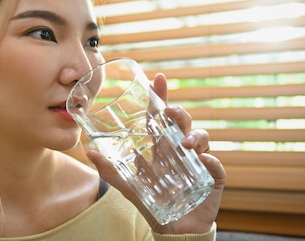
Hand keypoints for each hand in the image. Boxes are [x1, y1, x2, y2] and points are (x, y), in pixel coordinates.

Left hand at [86, 73, 225, 234]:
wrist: (174, 228)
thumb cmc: (153, 201)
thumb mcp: (129, 185)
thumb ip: (110, 170)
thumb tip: (89, 151)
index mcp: (163, 146)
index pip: (161, 117)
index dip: (161, 98)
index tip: (158, 79)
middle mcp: (182, 149)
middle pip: (183, 122)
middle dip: (179, 113)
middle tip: (170, 112)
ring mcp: (199, 160)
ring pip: (202, 138)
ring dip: (195, 136)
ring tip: (185, 145)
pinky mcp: (213, 177)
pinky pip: (215, 165)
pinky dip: (211, 161)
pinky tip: (205, 161)